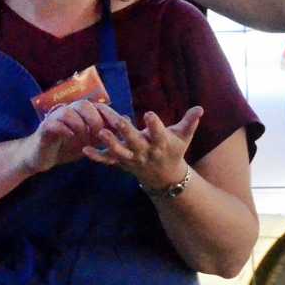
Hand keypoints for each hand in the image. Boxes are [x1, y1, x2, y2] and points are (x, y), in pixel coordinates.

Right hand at [17, 99, 111, 174]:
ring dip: (79, 125)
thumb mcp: (90, 141)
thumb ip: (105, 132)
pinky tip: (71, 138)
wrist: (41, 157)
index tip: (120, 127)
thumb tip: (126, 121)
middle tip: (100, 135)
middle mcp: (67, 111)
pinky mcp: (44, 129)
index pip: (98, 107)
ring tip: (85, 139)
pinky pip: (54, 124)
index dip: (110, 115)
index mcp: (80, 113)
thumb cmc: (66, 147)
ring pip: (68, 112)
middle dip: (95, 119)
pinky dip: (64, 130)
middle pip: (83, 105)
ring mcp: (54, 119)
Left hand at [83, 103, 201, 189]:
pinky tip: (84, 150)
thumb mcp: (184, 137)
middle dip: (127, 131)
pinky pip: (107, 160)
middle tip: (118, 121)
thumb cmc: (174, 150)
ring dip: (110, 142)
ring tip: (100, 132)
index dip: (154, 124)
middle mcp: (145, 151)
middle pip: (135, 141)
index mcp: (161, 143)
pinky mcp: (121, 163)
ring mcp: (132, 158)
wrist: (165, 176)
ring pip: (119, 151)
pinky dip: (96, 156)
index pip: (159, 133)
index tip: (149, 113)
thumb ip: (190, 122)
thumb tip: (200, 107)